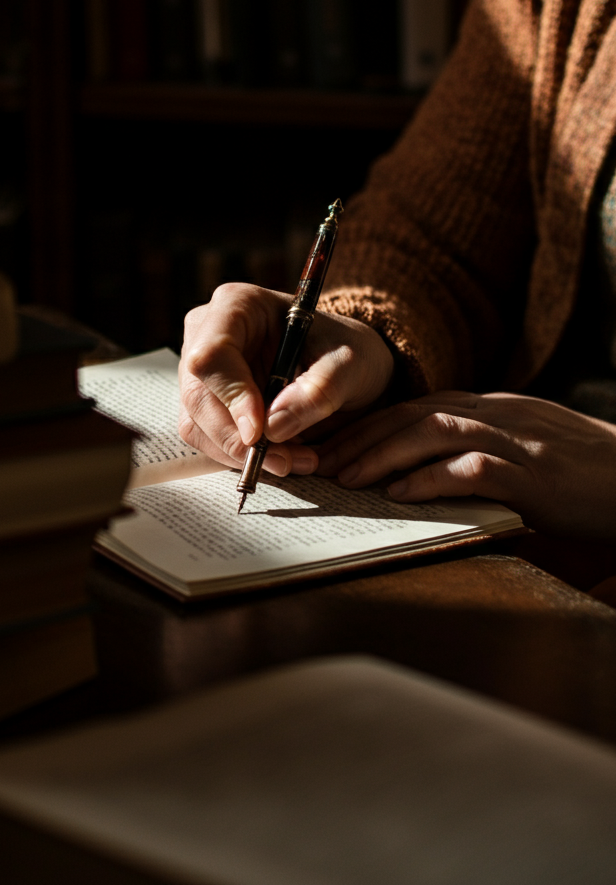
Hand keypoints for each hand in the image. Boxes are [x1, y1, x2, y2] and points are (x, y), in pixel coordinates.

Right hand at [178, 283, 394, 476]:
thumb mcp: (349, 364)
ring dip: (241, 454)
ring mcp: (201, 371)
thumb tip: (272, 428)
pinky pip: (207, 439)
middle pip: (198, 396)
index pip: (211, 354)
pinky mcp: (205, 403)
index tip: (260, 432)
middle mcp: (206, 334)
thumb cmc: (344, 350)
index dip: (230, 396)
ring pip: (197, 424)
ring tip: (293, 460)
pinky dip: (240, 457)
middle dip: (238, 438)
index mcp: (237, 305)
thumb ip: (318, 391)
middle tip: (284, 460)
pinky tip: (280, 456)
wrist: (343, 364)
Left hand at [317, 391, 615, 538]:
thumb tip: (409, 478)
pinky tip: (401, 493)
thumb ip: (471, 454)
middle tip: (321, 463)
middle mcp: (498, 414)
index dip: (367, 424)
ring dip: (383, 453)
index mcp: (490, 409)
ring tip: (346, 477)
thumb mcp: (519, 451)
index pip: (414, 406)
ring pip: (435, 431)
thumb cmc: (579, 473)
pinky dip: (432, 479)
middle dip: (360, 437)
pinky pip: (474, 469)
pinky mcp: (537, 475)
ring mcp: (518, 440)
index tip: (329, 445)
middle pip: (413, 413)